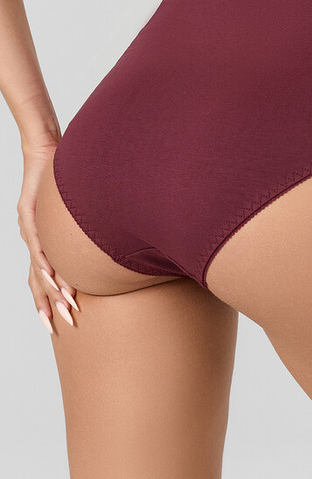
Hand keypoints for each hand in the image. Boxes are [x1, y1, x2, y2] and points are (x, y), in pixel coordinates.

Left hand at [17, 139, 78, 333]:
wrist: (49, 151)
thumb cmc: (67, 181)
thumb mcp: (82, 213)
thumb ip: (90, 233)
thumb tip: (113, 249)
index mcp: (45, 244)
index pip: (44, 280)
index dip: (49, 302)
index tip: (61, 324)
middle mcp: (34, 241)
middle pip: (37, 282)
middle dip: (48, 305)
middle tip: (60, 327)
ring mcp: (30, 228)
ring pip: (38, 267)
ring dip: (52, 289)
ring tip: (63, 307)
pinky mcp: (29, 213)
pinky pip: (38, 242)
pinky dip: (45, 261)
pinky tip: (51, 275)